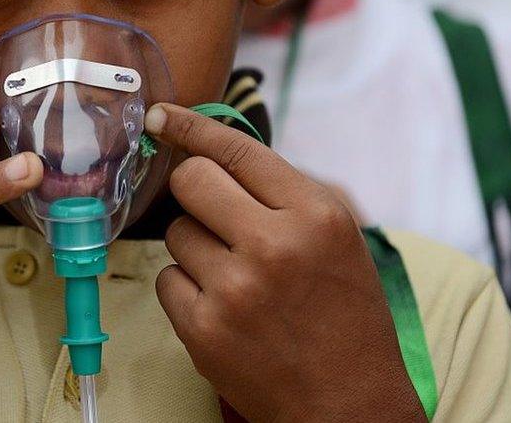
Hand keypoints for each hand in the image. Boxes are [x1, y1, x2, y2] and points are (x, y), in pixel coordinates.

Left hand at [145, 104, 423, 421]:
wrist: (348, 404)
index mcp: (315, 215)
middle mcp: (273, 246)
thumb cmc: (345, 317)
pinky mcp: (202, 328)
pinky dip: (187, 289)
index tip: (163, 117)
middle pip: (191, 181)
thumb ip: (284, 193)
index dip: (193, 126)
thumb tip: (217, 151)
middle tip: (213, 213)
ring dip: (196, 248)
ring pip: (176, 233)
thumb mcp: (337, 240)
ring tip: (236, 277)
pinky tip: (222, 307)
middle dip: (195, 189)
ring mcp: (233, 289)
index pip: (237, 150)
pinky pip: (166, 280)